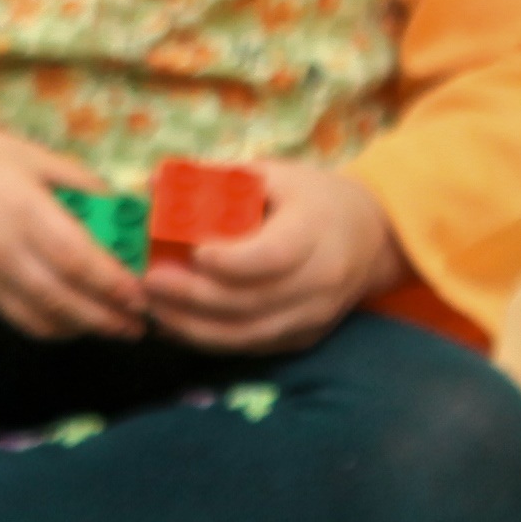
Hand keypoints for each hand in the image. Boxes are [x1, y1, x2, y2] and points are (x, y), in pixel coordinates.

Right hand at [0, 119, 152, 344]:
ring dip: (81, 329)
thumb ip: (80, 188)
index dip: (115, 285)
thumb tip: (127, 215)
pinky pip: (15, 317)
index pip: (78, 261)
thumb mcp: (31, 156)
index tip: (143, 295)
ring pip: (40, 321)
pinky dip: (49, 323)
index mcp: (19, 209)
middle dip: (108, 318)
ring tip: (112, 326)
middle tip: (138, 323)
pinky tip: (71, 315)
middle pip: (63, 301)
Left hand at [139, 160, 403, 351]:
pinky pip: (251, 347)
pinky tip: (174, 324)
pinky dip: (208, 340)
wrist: (372, 239)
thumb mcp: (275, 174)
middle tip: (149, 281)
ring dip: (193, 326)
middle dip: (193, 296)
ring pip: (247, 334)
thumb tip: (152, 180)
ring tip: (152, 306)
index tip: (193, 251)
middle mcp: (319, 282)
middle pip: (251, 301)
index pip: (274, 256)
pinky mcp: (302, 338)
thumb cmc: (313, 198)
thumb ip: (217, 177)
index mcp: (314, 232)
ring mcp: (312, 317)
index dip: (232, 260)